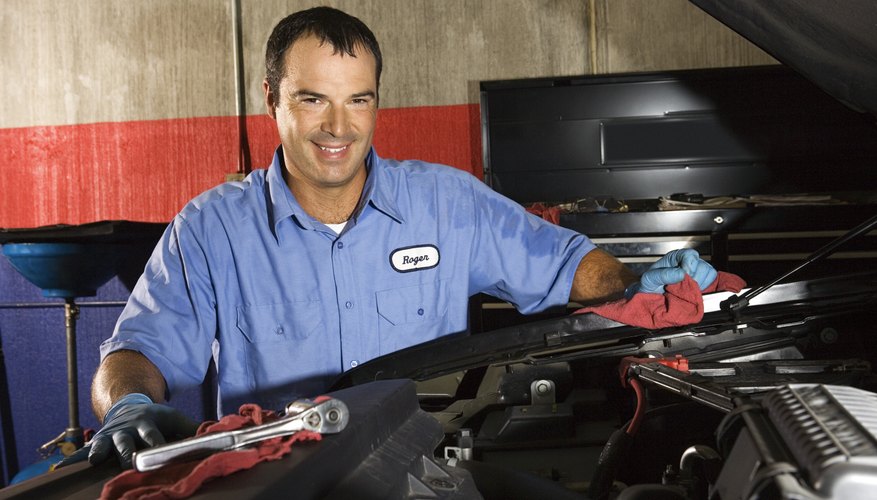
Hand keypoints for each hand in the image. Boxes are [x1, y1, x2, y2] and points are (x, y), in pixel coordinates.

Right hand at [56, 393, 197, 468]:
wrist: (129, 405)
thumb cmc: (157, 418)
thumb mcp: (174, 418)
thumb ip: (192, 427)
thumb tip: (215, 433)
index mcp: (148, 423)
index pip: (153, 435)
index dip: (156, 443)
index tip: (159, 451)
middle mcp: (127, 429)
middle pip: (127, 442)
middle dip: (127, 452)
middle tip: (129, 462)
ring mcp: (110, 435)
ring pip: (105, 446)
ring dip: (101, 453)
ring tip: (96, 461)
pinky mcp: (97, 442)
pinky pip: (81, 451)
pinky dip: (71, 460)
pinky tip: (61, 470)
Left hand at [627, 249, 716, 295]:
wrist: (651, 297)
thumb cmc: (649, 285)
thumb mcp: (649, 279)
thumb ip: (663, 274)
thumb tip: (681, 273)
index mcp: (675, 257)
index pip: (689, 254)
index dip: (689, 264)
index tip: (685, 275)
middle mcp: (687, 263)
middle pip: (701, 265)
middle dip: (694, 277)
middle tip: (682, 286)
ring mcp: (696, 272)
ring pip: (708, 273)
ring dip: (699, 284)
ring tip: (686, 290)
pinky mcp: (702, 282)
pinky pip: (712, 282)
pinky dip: (705, 288)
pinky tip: (693, 292)